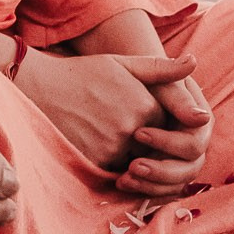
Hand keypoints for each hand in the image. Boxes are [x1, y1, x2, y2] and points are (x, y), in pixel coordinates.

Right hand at [20, 49, 212, 195]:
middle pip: (152, 147)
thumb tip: (194, 62)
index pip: (166, 126)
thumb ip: (162, 67)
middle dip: (142, 141)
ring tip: (104, 132)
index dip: (153, 121)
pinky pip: (113, 171)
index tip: (134, 111)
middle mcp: (133, 129)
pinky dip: (109, 164)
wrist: (39, 87)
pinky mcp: (94, 162)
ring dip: (127, 155)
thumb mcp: (124, 63)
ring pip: (134, 161)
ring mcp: (112, 148)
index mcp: (145, 104)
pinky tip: (94, 143)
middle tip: (117, 124)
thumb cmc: (83, 73)